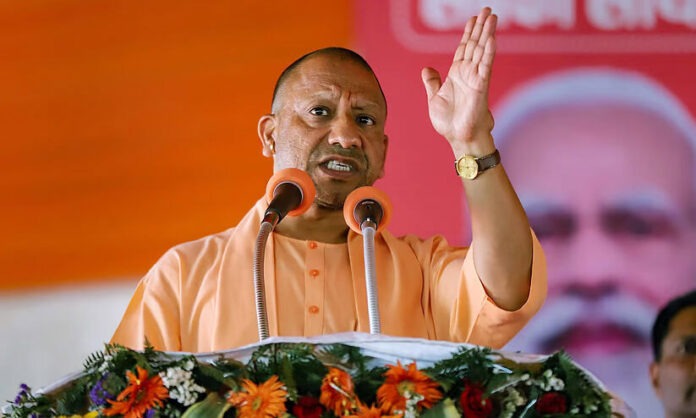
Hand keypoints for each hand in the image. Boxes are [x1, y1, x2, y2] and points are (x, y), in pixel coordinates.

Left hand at [421, 8, 496, 155]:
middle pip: (475, 44)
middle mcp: (468, 73)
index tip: (474, 19)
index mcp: (457, 74)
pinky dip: (488, 52)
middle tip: (488, 10)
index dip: (469, 33)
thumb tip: (426, 69)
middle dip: (481, 27)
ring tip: (493, 17)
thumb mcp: (434, 98)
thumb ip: (432, 82)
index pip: (464, 48)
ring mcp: (476, 78)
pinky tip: (492, 39)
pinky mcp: (481, 87)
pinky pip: (485, 66)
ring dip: (487, 34)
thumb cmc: (449, 123)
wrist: (459, 138)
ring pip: (482, 51)